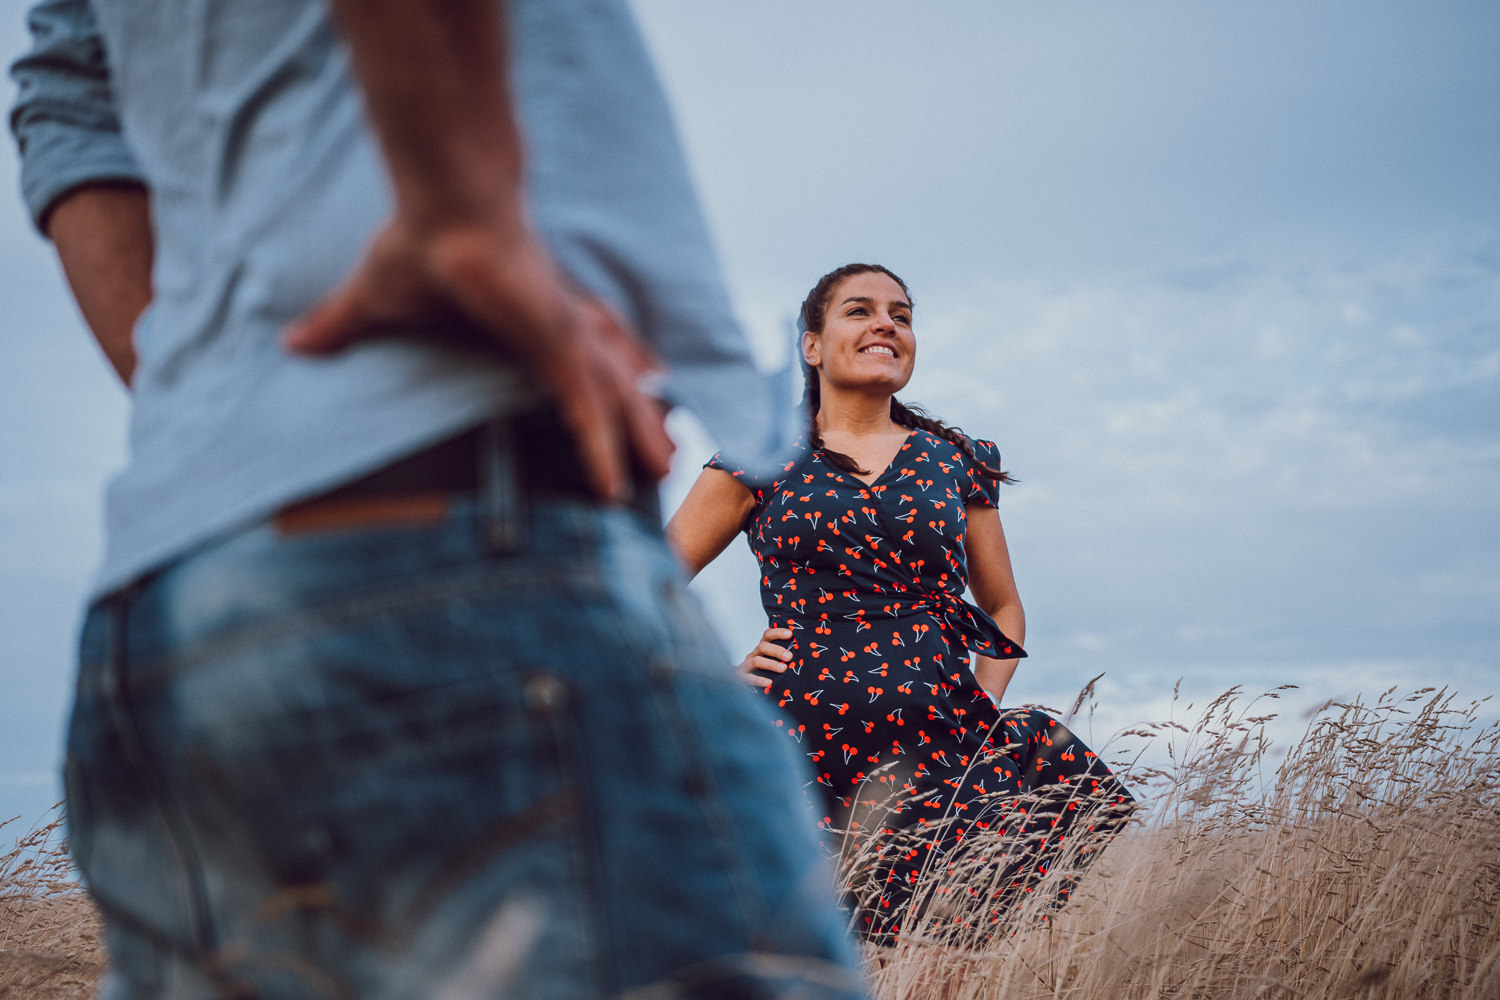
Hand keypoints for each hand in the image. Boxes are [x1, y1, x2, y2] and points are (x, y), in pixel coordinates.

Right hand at [282, 216, 673, 501]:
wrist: (444, 207)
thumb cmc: (419, 242)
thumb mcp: (377, 300)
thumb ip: (344, 326)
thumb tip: (292, 342)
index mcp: (531, 325)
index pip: (578, 370)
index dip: (603, 398)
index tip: (620, 427)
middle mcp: (561, 332)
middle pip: (615, 386)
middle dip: (641, 422)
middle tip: (666, 461)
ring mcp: (566, 338)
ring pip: (617, 402)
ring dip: (640, 440)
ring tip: (666, 474)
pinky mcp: (560, 344)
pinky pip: (590, 411)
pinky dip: (605, 450)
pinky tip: (615, 489)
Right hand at [738, 627, 792, 690]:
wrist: (740, 681)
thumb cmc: (761, 669)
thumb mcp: (770, 659)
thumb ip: (782, 656)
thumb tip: (803, 652)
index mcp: (762, 648)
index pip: (768, 635)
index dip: (778, 633)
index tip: (790, 634)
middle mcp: (754, 654)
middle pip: (763, 646)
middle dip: (777, 650)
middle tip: (790, 656)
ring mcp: (747, 666)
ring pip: (756, 661)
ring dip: (770, 664)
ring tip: (783, 669)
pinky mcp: (742, 678)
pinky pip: (749, 678)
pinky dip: (758, 680)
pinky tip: (769, 683)